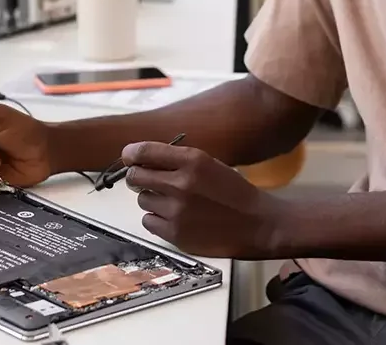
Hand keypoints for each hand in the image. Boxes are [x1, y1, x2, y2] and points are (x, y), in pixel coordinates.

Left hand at [121, 142, 286, 259]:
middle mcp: (181, 184)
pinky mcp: (174, 235)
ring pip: (142, 200)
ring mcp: (176, 212)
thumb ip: (178, 160)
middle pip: (135, 177)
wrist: (257, 224)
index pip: (144, 151)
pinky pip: (149, 222)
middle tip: (149, 181)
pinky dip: (157, 219)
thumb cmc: (233, 192)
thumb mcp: (209, 164)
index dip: (132, 154)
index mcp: (192, 161)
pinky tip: (176, 218)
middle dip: (138, 177)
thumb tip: (142, 158)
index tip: (129, 156)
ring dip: (153, 200)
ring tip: (174, 203)